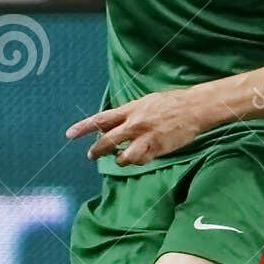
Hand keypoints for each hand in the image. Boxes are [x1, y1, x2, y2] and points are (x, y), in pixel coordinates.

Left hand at [66, 88, 215, 165]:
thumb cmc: (171, 102)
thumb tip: (118, 122)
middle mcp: (134, 124)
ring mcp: (146, 138)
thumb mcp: (146, 102)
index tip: (69, 135)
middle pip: (107, 141)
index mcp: (130, 110)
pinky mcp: (157, 149)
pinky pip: (141, 160)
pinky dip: (137, 161)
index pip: (100, 120)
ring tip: (119, 158)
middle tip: (91, 155)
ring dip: (119, 159)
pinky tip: (139, 158)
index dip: (83, 127)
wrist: (193, 108)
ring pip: (123, 157)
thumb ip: (130, 113)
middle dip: (96, 150)